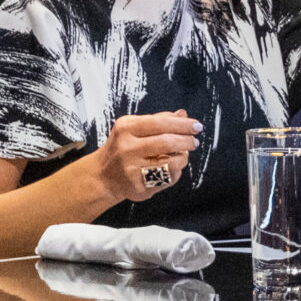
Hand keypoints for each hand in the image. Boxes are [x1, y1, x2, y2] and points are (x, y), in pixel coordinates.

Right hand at [86, 112, 200, 204]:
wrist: (103, 176)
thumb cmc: (124, 149)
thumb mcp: (135, 129)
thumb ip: (159, 120)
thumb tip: (183, 114)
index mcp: (126, 127)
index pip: (160, 123)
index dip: (183, 125)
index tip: (197, 126)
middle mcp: (126, 147)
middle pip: (167, 142)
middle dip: (186, 141)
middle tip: (194, 142)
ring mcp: (131, 168)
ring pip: (171, 161)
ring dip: (183, 157)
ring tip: (183, 154)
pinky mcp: (139, 185)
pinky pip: (169, 177)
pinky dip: (176, 170)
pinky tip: (173, 167)